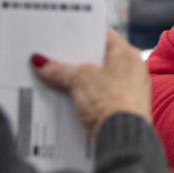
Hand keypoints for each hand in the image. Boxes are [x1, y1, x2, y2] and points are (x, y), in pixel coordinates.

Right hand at [31, 30, 150, 135]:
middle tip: (52, 58)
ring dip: (79, 81)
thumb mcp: (78, 79)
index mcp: (127, 53)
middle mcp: (133, 68)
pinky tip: (68, 100)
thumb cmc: (108, 100)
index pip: (102, 36)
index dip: (81, 36)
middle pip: (99, 59)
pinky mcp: (126, 108)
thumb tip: (40, 62)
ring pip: (99, 79)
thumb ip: (59, 69)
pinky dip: (87, 97)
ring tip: (54, 78)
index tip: (61, 37)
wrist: (123, 136)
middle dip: (76, 61)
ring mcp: (131, 89)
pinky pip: (102, 96)